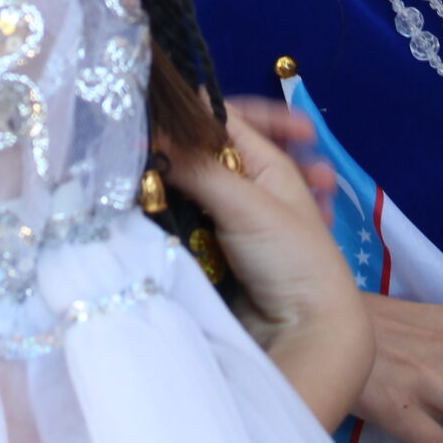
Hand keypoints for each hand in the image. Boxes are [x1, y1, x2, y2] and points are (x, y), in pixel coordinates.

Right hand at [164, 111, 371, 426]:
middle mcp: (245, 185)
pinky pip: (175, 221)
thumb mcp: (248, 205)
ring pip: (181, 188)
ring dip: (164, 186)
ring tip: (139, 183)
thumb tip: (144, 131)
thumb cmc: (292, 259)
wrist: (303, 332)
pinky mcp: (205, 251)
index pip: (223, 118)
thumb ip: (197, 166)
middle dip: (171, 151)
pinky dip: (162, 216)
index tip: (159, 109)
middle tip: (139, 151)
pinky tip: (145, 213)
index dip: (193, 109)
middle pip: (195, 154)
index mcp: (267, 163)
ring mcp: (224, 219)